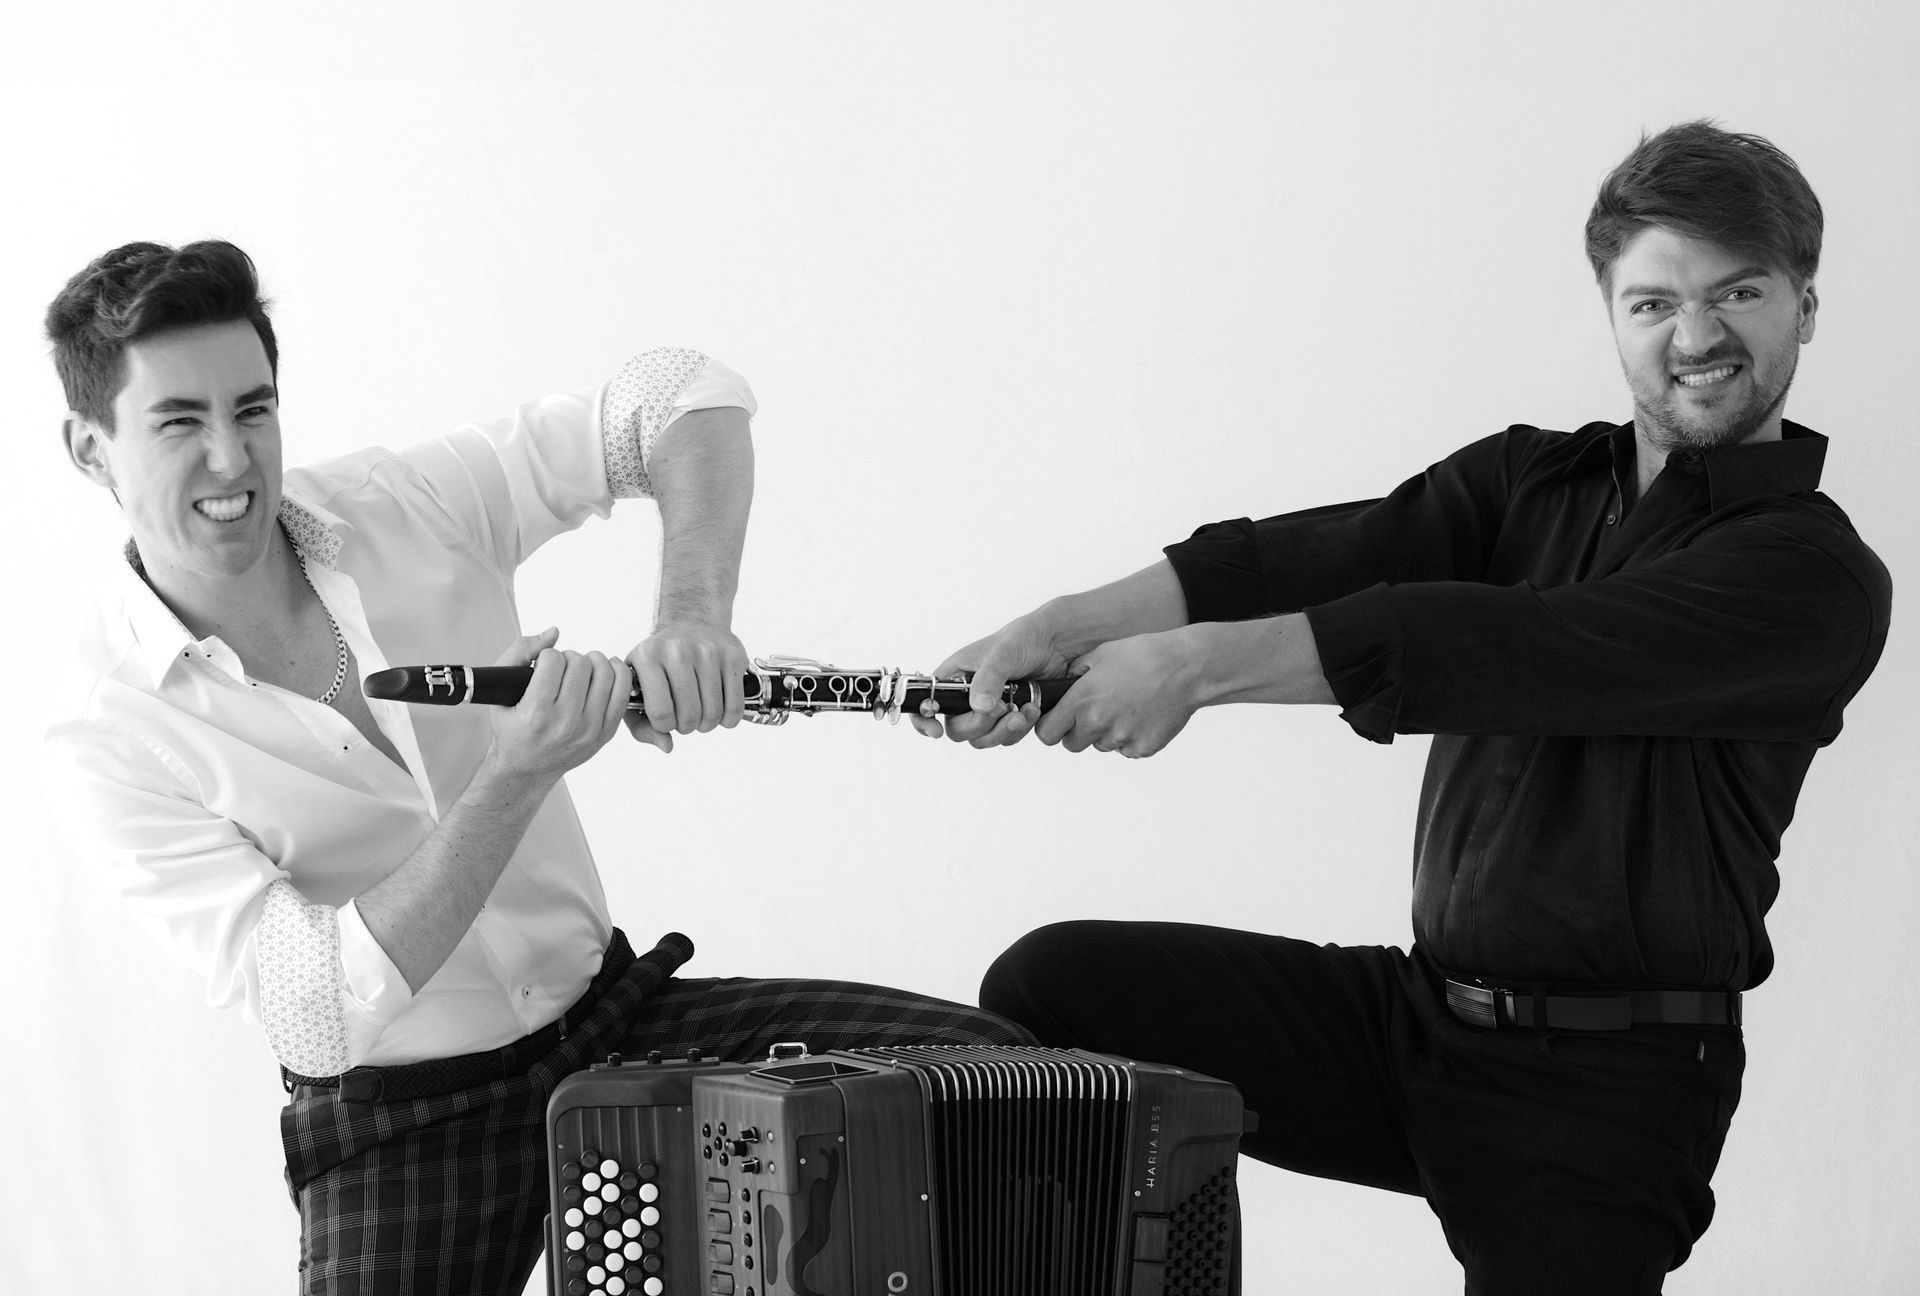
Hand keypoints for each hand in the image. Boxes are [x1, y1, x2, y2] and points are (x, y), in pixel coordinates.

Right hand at [483, 628, 632, 781]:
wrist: (528, 767)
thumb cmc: (514, 727)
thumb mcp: (500, 690)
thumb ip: (520, 652)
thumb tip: (554, 632)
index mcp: (537, 713)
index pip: (554, 660)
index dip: (547, 657)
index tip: (544, 667)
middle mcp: (565, 723)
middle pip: (581, 663)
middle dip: (570, 658)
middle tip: (563, 669)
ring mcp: (590, 729)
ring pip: (606, 672)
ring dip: (594, 662)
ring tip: (583, 669)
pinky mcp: (606, 732)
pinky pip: (623, 691)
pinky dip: (618, 672)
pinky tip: (606, 671)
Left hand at [624, 620, 749, 752]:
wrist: (691, 622)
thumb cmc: (661, 662)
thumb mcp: (639, 687)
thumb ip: (642, 725)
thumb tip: (667, 746)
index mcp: (648, 657)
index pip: (661, 713)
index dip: (665, 726)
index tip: (667, 719)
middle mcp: (678, 651)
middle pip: (689, 716)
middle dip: (687, 726)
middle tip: (686, 717)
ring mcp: (708, 651)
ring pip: (713, 713)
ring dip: (708, 724)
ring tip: (701, 713)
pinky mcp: (733, 656)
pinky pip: (735, 706)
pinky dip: (729, 718)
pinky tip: (720, 710)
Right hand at [911, 609, 1075, 747]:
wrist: (1059, 644)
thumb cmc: (1024, 638)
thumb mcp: (1003, 653)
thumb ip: (988, 679)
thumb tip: (979, 707)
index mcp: (954, 676)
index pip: (925, 702)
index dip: (924, 720)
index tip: (936, 731)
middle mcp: (967, 695)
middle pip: (958, 729)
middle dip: (979, 725)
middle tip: (1001, 709)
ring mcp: (989, 709)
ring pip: (983, 738)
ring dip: (1003, 730)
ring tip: (1022, 711)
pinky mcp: (1010, 717)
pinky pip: (1007, 736)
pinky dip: (1020, 727)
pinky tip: (1032, 708)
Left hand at [1033, 627, 1201, 757]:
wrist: (1186, 668)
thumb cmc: (1145, 656)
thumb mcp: (1101, 654)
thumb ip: (1076, 673)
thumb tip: (1064, 684)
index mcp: (1082, 701)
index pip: (1047, 733)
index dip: (1050, 727)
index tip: (1056, 722)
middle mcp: (1099, 724)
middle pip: (1072, 744)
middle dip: (1078, 731)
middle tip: (1095, 713)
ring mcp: (1122, 739)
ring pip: (1102, 745)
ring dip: (1107, 733)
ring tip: (1126, 707)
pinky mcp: (1143, 748)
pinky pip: (1127, 749)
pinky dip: (1131, 738)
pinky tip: (1143, 715)